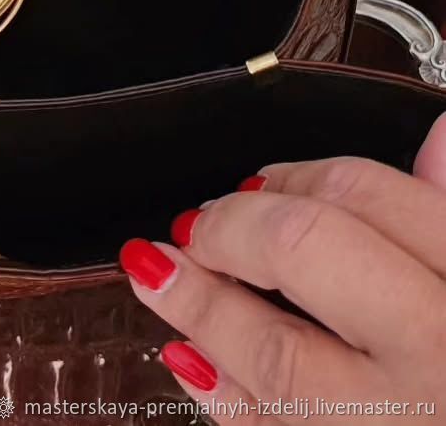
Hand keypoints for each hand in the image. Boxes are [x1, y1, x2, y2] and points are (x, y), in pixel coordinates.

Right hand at [120, 115, 445, 420]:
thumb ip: (263, 422)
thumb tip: (189, 356)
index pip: (268, 349)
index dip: (193, 297)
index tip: (153, 265)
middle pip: (307, 246)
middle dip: (231, 226)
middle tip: (201, 232)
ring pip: (368, 189)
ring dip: (294, 183)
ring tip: (263, 199)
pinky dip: (410, 164)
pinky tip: (342, 183)